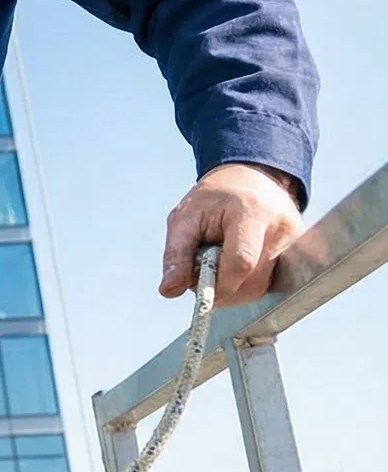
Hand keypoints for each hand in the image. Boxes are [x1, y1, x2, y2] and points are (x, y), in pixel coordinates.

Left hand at [160, 163, 304, 305]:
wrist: (249, 179)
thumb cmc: (213, 199)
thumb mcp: (184, 218)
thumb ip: (176, 254)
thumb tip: (169, 290)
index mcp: (251, 211)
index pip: (241, 262)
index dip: (219, 286)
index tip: (200, 292)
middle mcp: (281, 226)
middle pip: (254, 282)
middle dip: (224, 288)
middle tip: (204, 272)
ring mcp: (297, 240)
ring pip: (264, 287)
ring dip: (237, 287)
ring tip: (222, 262)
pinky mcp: (302, 252)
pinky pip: (274, 284)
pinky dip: (251, 283)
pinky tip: (240, 266)